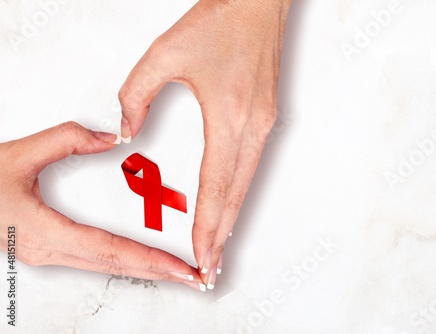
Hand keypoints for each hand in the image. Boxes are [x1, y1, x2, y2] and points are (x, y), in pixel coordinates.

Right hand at [0, 122, 204, 290]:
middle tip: (196, 277)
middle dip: (160, 273)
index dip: (152, 260)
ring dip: (146, 270)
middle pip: (117, 266)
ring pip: (108, 267)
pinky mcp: (47, 249)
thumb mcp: (17, 154)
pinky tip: (141, 261)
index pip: (113, 251)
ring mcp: (48, 254)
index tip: (182, 268)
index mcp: (45, 232)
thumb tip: (108, 137)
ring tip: (178, 272)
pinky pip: (96, 261)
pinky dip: (125, 262)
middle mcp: (50, 250)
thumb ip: (65, 139)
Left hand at [118, 0, 291, 288]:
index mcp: (229, 114)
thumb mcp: (165, 53)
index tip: (201, 254)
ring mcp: (264, 125)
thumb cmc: (222, 22)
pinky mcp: (265, 120)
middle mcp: (253, 126)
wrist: (259, 3)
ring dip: (231, 218)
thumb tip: (127, 130)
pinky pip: (250, 167)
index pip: (215, 184)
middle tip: (211, 268)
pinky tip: (229, 206)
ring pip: (246, 185)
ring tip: (219, 247)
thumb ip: (137, 94)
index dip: (207, 225)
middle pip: (236, 195)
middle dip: (222, 235)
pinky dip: (238, 193)